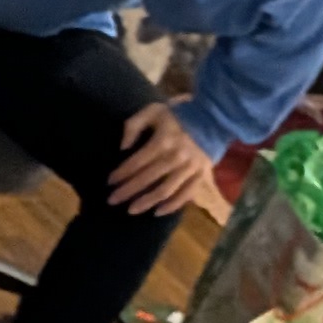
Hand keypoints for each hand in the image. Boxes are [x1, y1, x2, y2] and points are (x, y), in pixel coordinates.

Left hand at [108, 102, 219, 217]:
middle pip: (147, 179)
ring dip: (146, 202)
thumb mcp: (153, 110)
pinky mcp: (201, 176)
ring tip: (131, 210)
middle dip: (127, 191)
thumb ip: (134, 125)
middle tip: (112, 200)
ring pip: (165, 191)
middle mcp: (176, 157)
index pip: (137, 162)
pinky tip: (157, 212)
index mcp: (163, 141)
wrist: (213, 117)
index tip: (109, 182)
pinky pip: (185, 195)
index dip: (121, 173)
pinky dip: (172, 206)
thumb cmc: (177, 114)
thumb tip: (123, 148)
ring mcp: (190, 169)